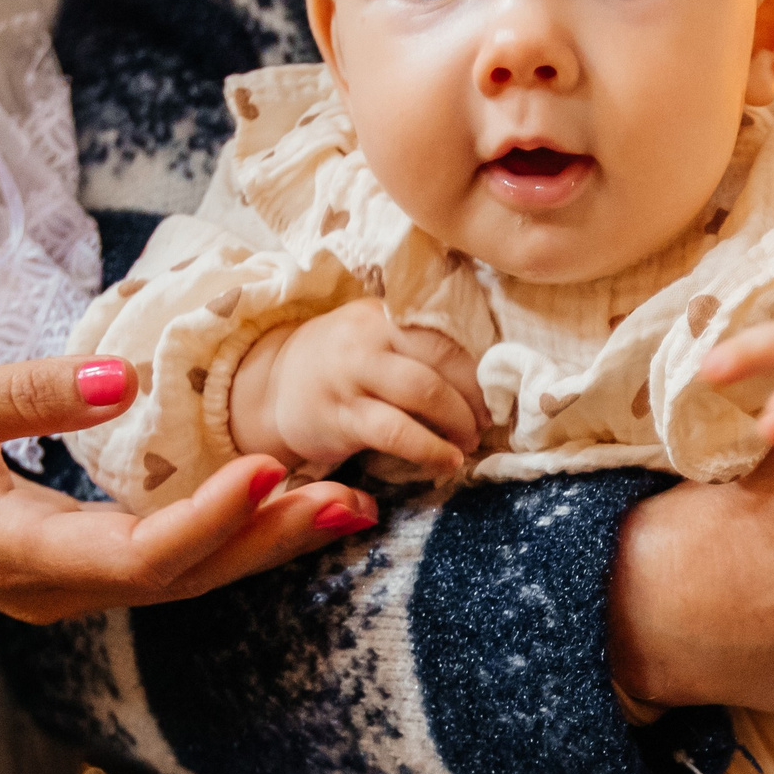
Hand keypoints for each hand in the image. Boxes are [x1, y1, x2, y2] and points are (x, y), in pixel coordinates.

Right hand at [0, 354, 375, 624]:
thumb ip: (20, 394)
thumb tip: (118, 376)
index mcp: (11, 554)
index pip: (135, 553)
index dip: (211, 517)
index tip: (274, 466)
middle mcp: (52, 588)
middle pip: (182, 578)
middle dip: (268, 540)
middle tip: (350, 501)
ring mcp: (67, 588)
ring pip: (184, 579)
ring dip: (264, 543)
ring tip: (345, 507)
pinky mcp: (79, 571)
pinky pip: (170, 565)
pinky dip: (231, 536)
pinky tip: (285, 507)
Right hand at [230, 299, 486, 478]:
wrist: (273, 388)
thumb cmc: (342, 365)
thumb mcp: (376, 336)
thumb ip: (420, 343)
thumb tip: (486, 373)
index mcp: (386, 313)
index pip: (447, 331)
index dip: (482, 364)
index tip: (500, 390)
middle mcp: (369, 335)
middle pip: (443, 357)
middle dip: (476, 394)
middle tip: (490, 420)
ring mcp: (352, 374)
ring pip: (424, 392)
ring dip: (459, 421)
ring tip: (471, 441)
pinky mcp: (342, 416)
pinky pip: (397, 432)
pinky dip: (431, 448)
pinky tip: (448, 460)